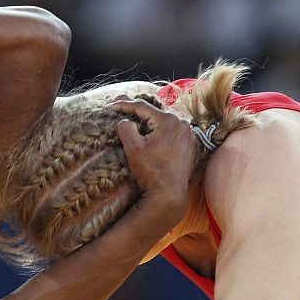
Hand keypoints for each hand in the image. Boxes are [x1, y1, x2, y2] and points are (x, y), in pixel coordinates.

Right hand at [107, 98, 197, 215]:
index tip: (110, 105)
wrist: (168, 194)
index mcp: (168, 121)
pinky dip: (159, 131)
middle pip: (154, 113)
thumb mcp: (133, 148)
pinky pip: (172, 132)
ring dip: (149, 121)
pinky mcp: (190, 146)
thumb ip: (126, 128)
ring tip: (134, 120)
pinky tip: (150, 135)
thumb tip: (125, 121)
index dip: (123, 105)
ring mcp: (188, 135)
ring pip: (163, 122)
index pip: (142, 107)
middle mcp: (182, 124)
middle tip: (120, 108)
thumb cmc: (150, 172)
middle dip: (136, 111)